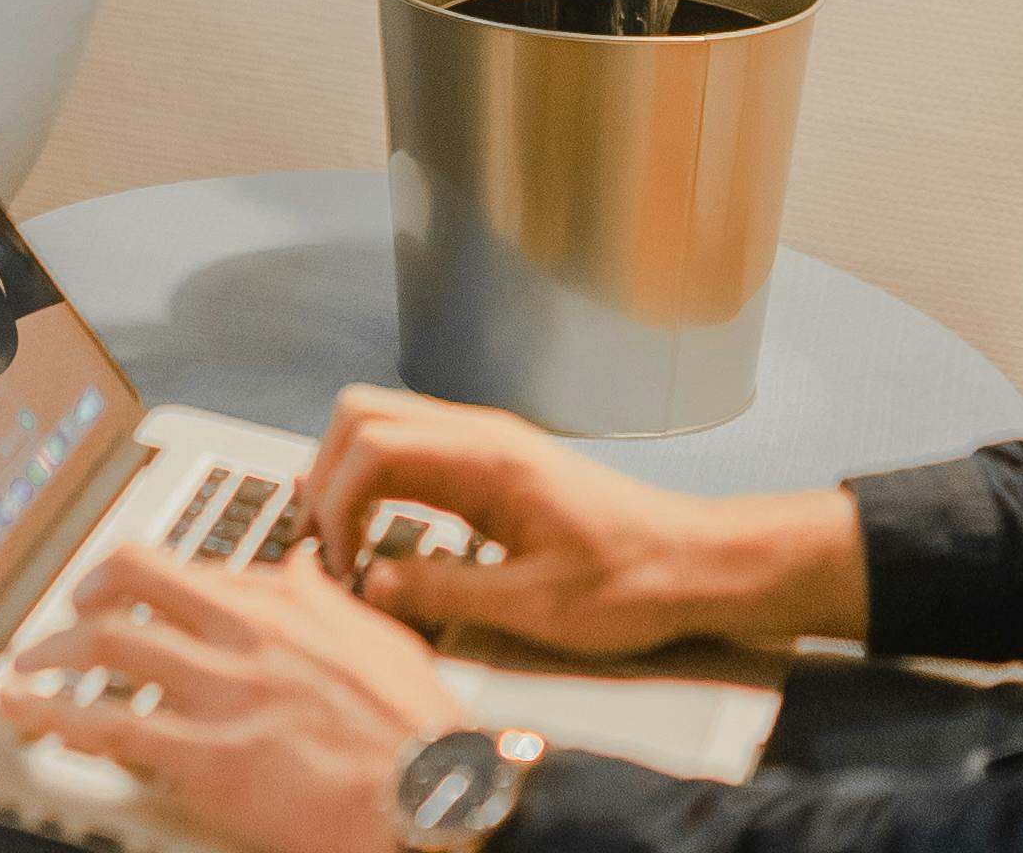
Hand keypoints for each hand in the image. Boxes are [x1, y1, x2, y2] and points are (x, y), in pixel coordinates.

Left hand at [0, 546, 467, 852]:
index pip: (195, 568)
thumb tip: (301, 566)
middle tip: (69, 610)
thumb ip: (328, 600)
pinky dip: (54, 716)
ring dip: (54, 653)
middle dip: (89, 592)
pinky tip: (27, 713)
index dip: (151, 579)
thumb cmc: (418, 732)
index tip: (132, 590)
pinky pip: (109, 728)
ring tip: (30, 665)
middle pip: (137, 582)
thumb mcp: (379, 639)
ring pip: (107, 647)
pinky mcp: (205, 756)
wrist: (437, 796)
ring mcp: (221, 692)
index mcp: (289, 602)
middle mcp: (246, 633)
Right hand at [308, 387, 865, 656]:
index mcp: (488, 460)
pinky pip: (411, 451)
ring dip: (347, 477)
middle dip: (326, 477)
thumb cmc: (632, 583)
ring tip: (347, 545)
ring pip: (381, 425)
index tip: (341, 565)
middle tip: (329, 549)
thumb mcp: (535, 607)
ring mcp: (486, 443)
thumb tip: (368, 587)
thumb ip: (443, 594)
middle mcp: (481, 436)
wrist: (696, 563)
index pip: (371, 446)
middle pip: (361, 415)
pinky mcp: (492, 464)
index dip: (336, 504)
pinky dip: (376, 482)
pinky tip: (382, 534)